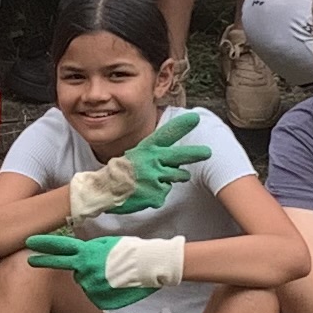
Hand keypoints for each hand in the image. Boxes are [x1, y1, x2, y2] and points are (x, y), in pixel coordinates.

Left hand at [30, 228, 187, 302]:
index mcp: (87, 252)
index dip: (44, 245)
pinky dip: (103, 292)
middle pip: (64, 266)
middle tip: (30, 259)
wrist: (149, 264)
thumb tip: (82, 257)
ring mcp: (90, 285)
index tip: (29, 243)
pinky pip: (96, 295)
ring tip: (112, 275)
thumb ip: (90, 251)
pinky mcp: (98, 298)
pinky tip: (116, 286)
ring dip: (93, 279)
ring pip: (84, 282)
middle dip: (44, 261)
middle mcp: (84, 269)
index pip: (61, 248)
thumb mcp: (107, 244)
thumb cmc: (132, 252)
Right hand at [66, 110, 207, 215]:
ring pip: (176, 176)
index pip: (166, 134)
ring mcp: (155, 178)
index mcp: (147, 149)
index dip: (181, 125)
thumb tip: (178, 158)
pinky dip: (157, 194)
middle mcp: (152, 161)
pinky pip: (165, 193)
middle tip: (208, 152)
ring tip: (152, 179)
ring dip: (171, 178)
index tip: (195, 118)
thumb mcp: (137, 155)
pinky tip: (144, 193)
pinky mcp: (156, 194)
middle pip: (180, 156)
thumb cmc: (122, 171)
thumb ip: (156, 154)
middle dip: (195, 153)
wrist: (104, 190)